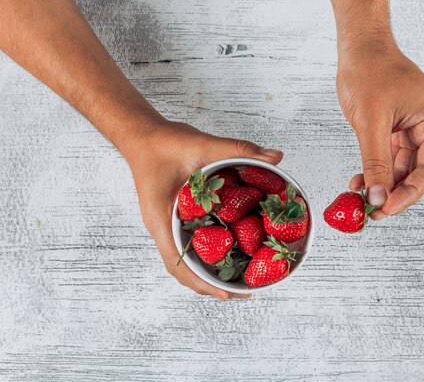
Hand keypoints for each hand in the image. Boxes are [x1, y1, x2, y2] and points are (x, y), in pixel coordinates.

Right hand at [126, 120, 282, 298]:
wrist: (142, 135)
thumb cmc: (163, 143)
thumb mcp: (202, 144)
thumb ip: (239, 149)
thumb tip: (276, 157)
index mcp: (161, 219)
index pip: (178, 263)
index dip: (202, 282)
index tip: (226, 293)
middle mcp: (162, 227)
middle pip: (184, 268)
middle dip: (211, 284)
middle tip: (243, 291)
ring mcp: (167, 224)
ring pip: (187, 257)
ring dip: (209, 270)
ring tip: (238, 277)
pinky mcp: (175, 216)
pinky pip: (190, 240)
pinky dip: (208, 250)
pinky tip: (228, 248)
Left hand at [336, 41, 423, 218]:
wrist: (358, 47)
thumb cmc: (370, 70)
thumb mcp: (371, 122)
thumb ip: (375, 163)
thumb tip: (377, 198)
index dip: (409, 193)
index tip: (387, 208)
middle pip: (418, 172)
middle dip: (394, 193)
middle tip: (373, 212)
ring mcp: (416, 130)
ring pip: (403, 170)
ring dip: (382, 186)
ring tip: (361, 199)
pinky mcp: (398, 131)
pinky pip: (390, 160)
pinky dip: (375, 173)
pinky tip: (359, 183)